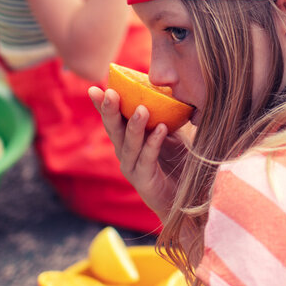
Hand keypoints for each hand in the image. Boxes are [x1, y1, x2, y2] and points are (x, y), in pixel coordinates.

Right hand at [88, 85, 178, 220]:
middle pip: (114, 130)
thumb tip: (167, 91)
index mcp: (129, 140)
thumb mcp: (172, 134)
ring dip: (134, 126)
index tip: (94, 88)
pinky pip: (147, 159)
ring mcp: (132, 168)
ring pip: (129, 145)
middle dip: (110, 111)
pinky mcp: (144, 181)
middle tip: (110, 93)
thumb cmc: (180, 162)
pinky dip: (153, 143)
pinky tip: (161, 129)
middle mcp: (125, 154)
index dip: (103, 105)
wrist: (190, 197)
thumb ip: (164, 116)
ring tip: (141, 109)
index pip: (113, 120)